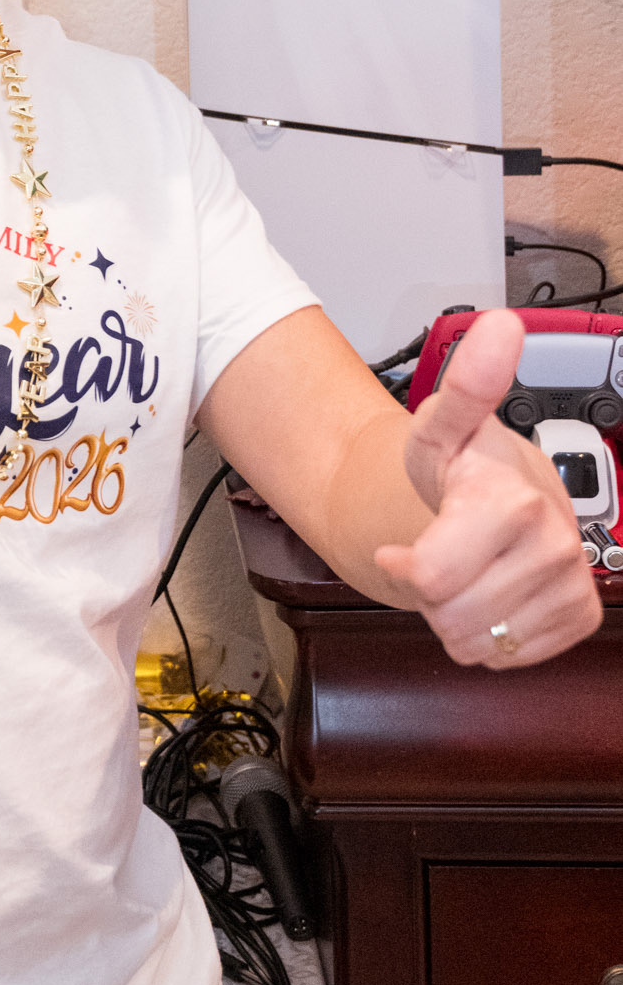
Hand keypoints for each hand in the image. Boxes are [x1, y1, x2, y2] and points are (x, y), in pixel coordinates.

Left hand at [374, 308, 601, 668]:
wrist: (508, 494)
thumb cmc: (466, 466)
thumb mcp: (443, 427)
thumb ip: (466, 385)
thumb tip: (499, 326)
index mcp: (517, 502)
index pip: (432, 579)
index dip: (406, 566)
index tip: (403, 545)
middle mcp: (555, 545)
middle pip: (451, 617)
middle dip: (434, 593)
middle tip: (447, 552)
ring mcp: (572, 584)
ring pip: (477, 643)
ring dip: (460, 615)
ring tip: (470, 570)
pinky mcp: (580, 617)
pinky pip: (508, 658)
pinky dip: (491, 635)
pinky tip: (496, 591)